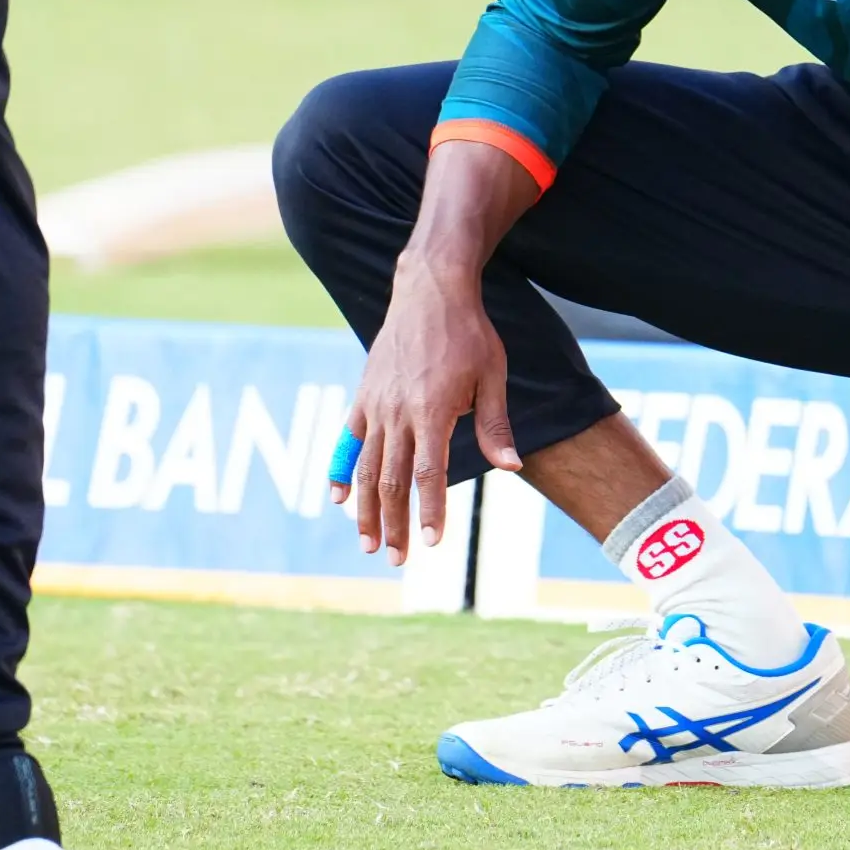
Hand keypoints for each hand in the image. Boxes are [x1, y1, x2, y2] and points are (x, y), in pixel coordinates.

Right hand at [330, 254, 520, 561]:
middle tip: (397, 559)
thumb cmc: (469, 334)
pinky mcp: (364, 395)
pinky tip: (339, 498)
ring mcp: (375, 404)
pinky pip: (349, 440)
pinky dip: (342, 471)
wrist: (430, 290)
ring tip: (368, 543)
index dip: (430, 510)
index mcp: (432, 409)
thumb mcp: (492, 375)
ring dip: (365, 509)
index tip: (431, 543)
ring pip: (365, 467)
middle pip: (390, 480)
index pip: (429, 473)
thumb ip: (495, 425)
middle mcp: (398, 411)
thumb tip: (510, 468)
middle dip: (394, 523)